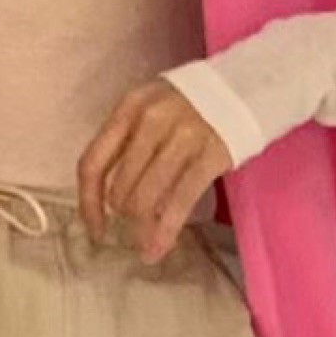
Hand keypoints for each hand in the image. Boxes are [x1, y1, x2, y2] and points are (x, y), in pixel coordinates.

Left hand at [78, 79, 233, 262]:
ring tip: (145, 240)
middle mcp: (150, 120)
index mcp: (128, 108)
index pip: (93, 163)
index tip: (94, 228)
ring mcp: (181, 136)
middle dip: (123, 215)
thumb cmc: (191, 105)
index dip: (88, 203)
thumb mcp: (150, 109)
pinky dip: (164, 233)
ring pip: (145, 199)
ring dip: (142, 228)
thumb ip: (128, 142)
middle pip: (120, 188)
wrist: (247, 87)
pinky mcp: (210, 155)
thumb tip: (107, 197)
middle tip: (133, 225)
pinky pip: (178, 203)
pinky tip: (158, 250)